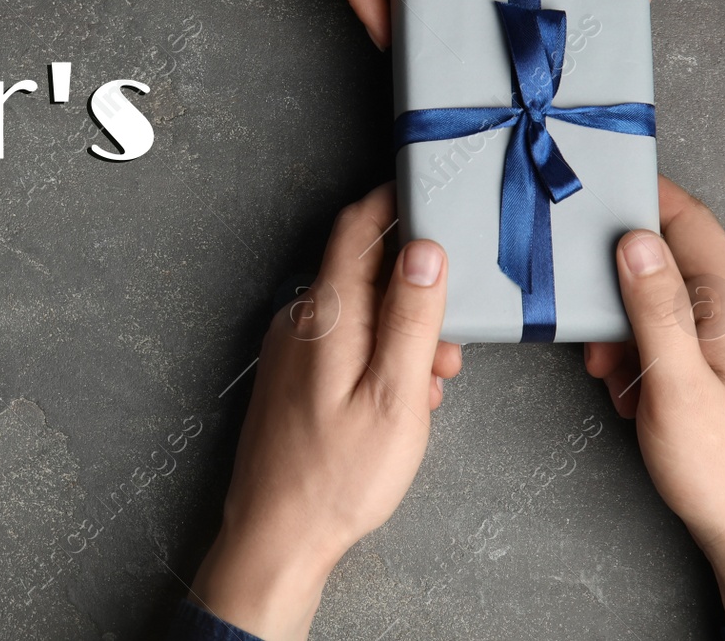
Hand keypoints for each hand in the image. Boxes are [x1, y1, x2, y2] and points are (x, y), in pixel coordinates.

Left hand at [192, 184, 462, 639]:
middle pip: (364, 270)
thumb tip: (424, 250)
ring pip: (359, 312)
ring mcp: (291, 347)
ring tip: (428, 385)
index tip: (430, 190)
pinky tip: (399, 400)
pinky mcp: (291, 375)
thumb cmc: (337, 476)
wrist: (277, 534)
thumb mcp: (395, 395)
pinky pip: (344, 343)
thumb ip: (411, 316)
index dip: (394, 201)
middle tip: (448, 342)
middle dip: (415, 292)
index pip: (357, 226)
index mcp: (326, 314)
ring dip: (402, 333)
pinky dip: (379, 357)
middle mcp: (301, 319)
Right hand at [587, 177, 724, 623]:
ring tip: (608, 372)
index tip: (594, 189)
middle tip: (588, 324)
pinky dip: (634, 351)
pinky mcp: (715, 362)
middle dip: (617, 283)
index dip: (644, 197)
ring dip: (621, 326)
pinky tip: (626, 388)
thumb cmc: (719, 465)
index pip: (690, 221)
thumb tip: (634, 242)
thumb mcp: (675, 383)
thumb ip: (654, 308)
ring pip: (658, 299)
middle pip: (667, 258)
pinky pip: (664, 333)